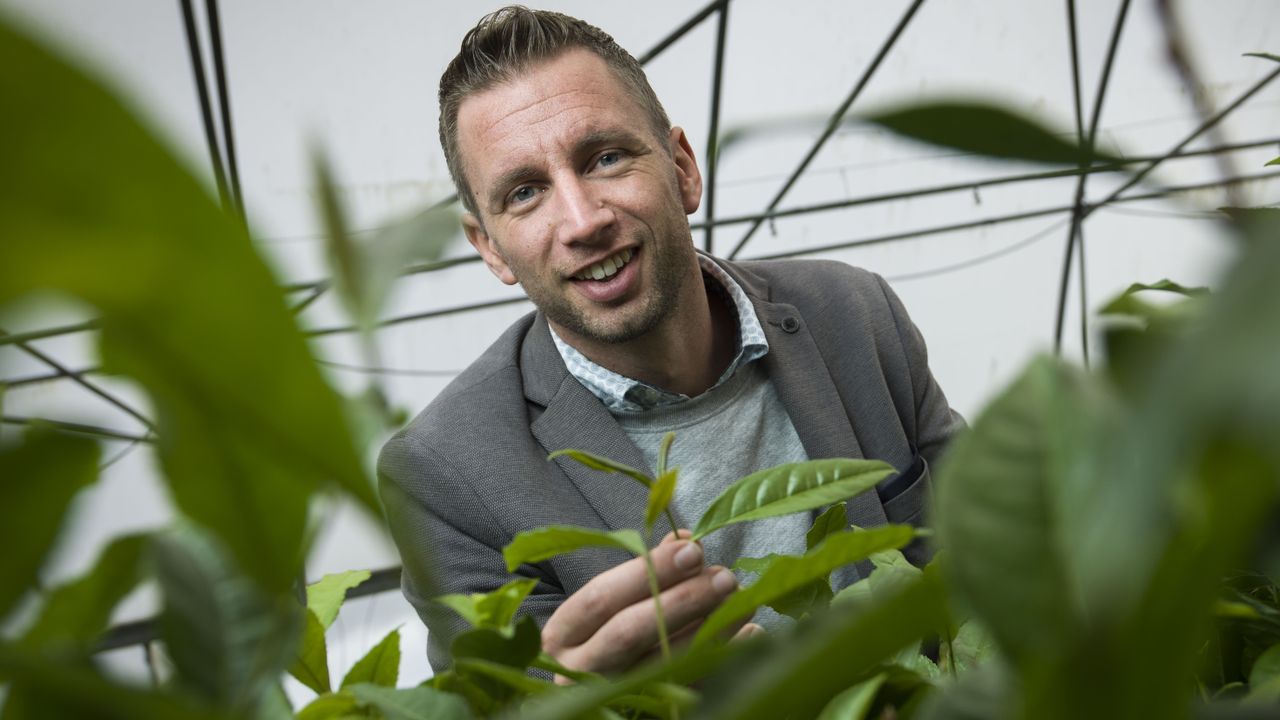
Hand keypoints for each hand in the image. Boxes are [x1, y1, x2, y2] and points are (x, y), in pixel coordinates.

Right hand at [540, 531, 739, 680]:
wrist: (595, 692)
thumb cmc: (602, 634)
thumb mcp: (609, 604)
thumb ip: (643, 570)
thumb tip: (685, 541)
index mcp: (563, 635)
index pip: (601, 597)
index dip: (648, 571)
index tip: (692, 550)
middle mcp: (579, 671)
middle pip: (631, 631)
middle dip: (683, 599)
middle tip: (724, 576)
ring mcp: (610, 698)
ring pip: (663, 664)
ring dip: (710, 628)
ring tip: (742, 598)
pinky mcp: (643, 715)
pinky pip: (690, 690)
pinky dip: (723, 659)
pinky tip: (750, 633)